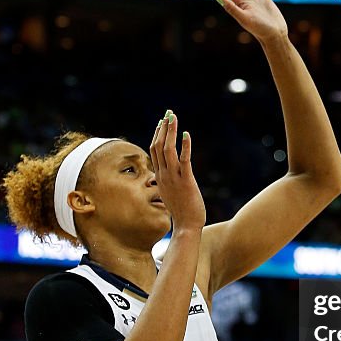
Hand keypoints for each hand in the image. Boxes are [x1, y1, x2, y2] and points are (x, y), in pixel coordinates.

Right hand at [150, 112, 205, 231]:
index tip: (161, 122)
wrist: (187, 226)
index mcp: (160, 177)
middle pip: (158, 147)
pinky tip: (187, 134)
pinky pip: (184, 160)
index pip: (154, 151)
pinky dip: (185, 146)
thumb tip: (169, 176)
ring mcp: (174, 178)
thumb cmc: (182, 211)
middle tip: (168, 114)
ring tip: (174, 117)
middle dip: (163, 128)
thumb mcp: (171, 193)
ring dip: (171, 132)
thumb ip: (169, 182)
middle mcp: (164, 175)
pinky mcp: (186, 181)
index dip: (157, 135)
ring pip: (168, 150)